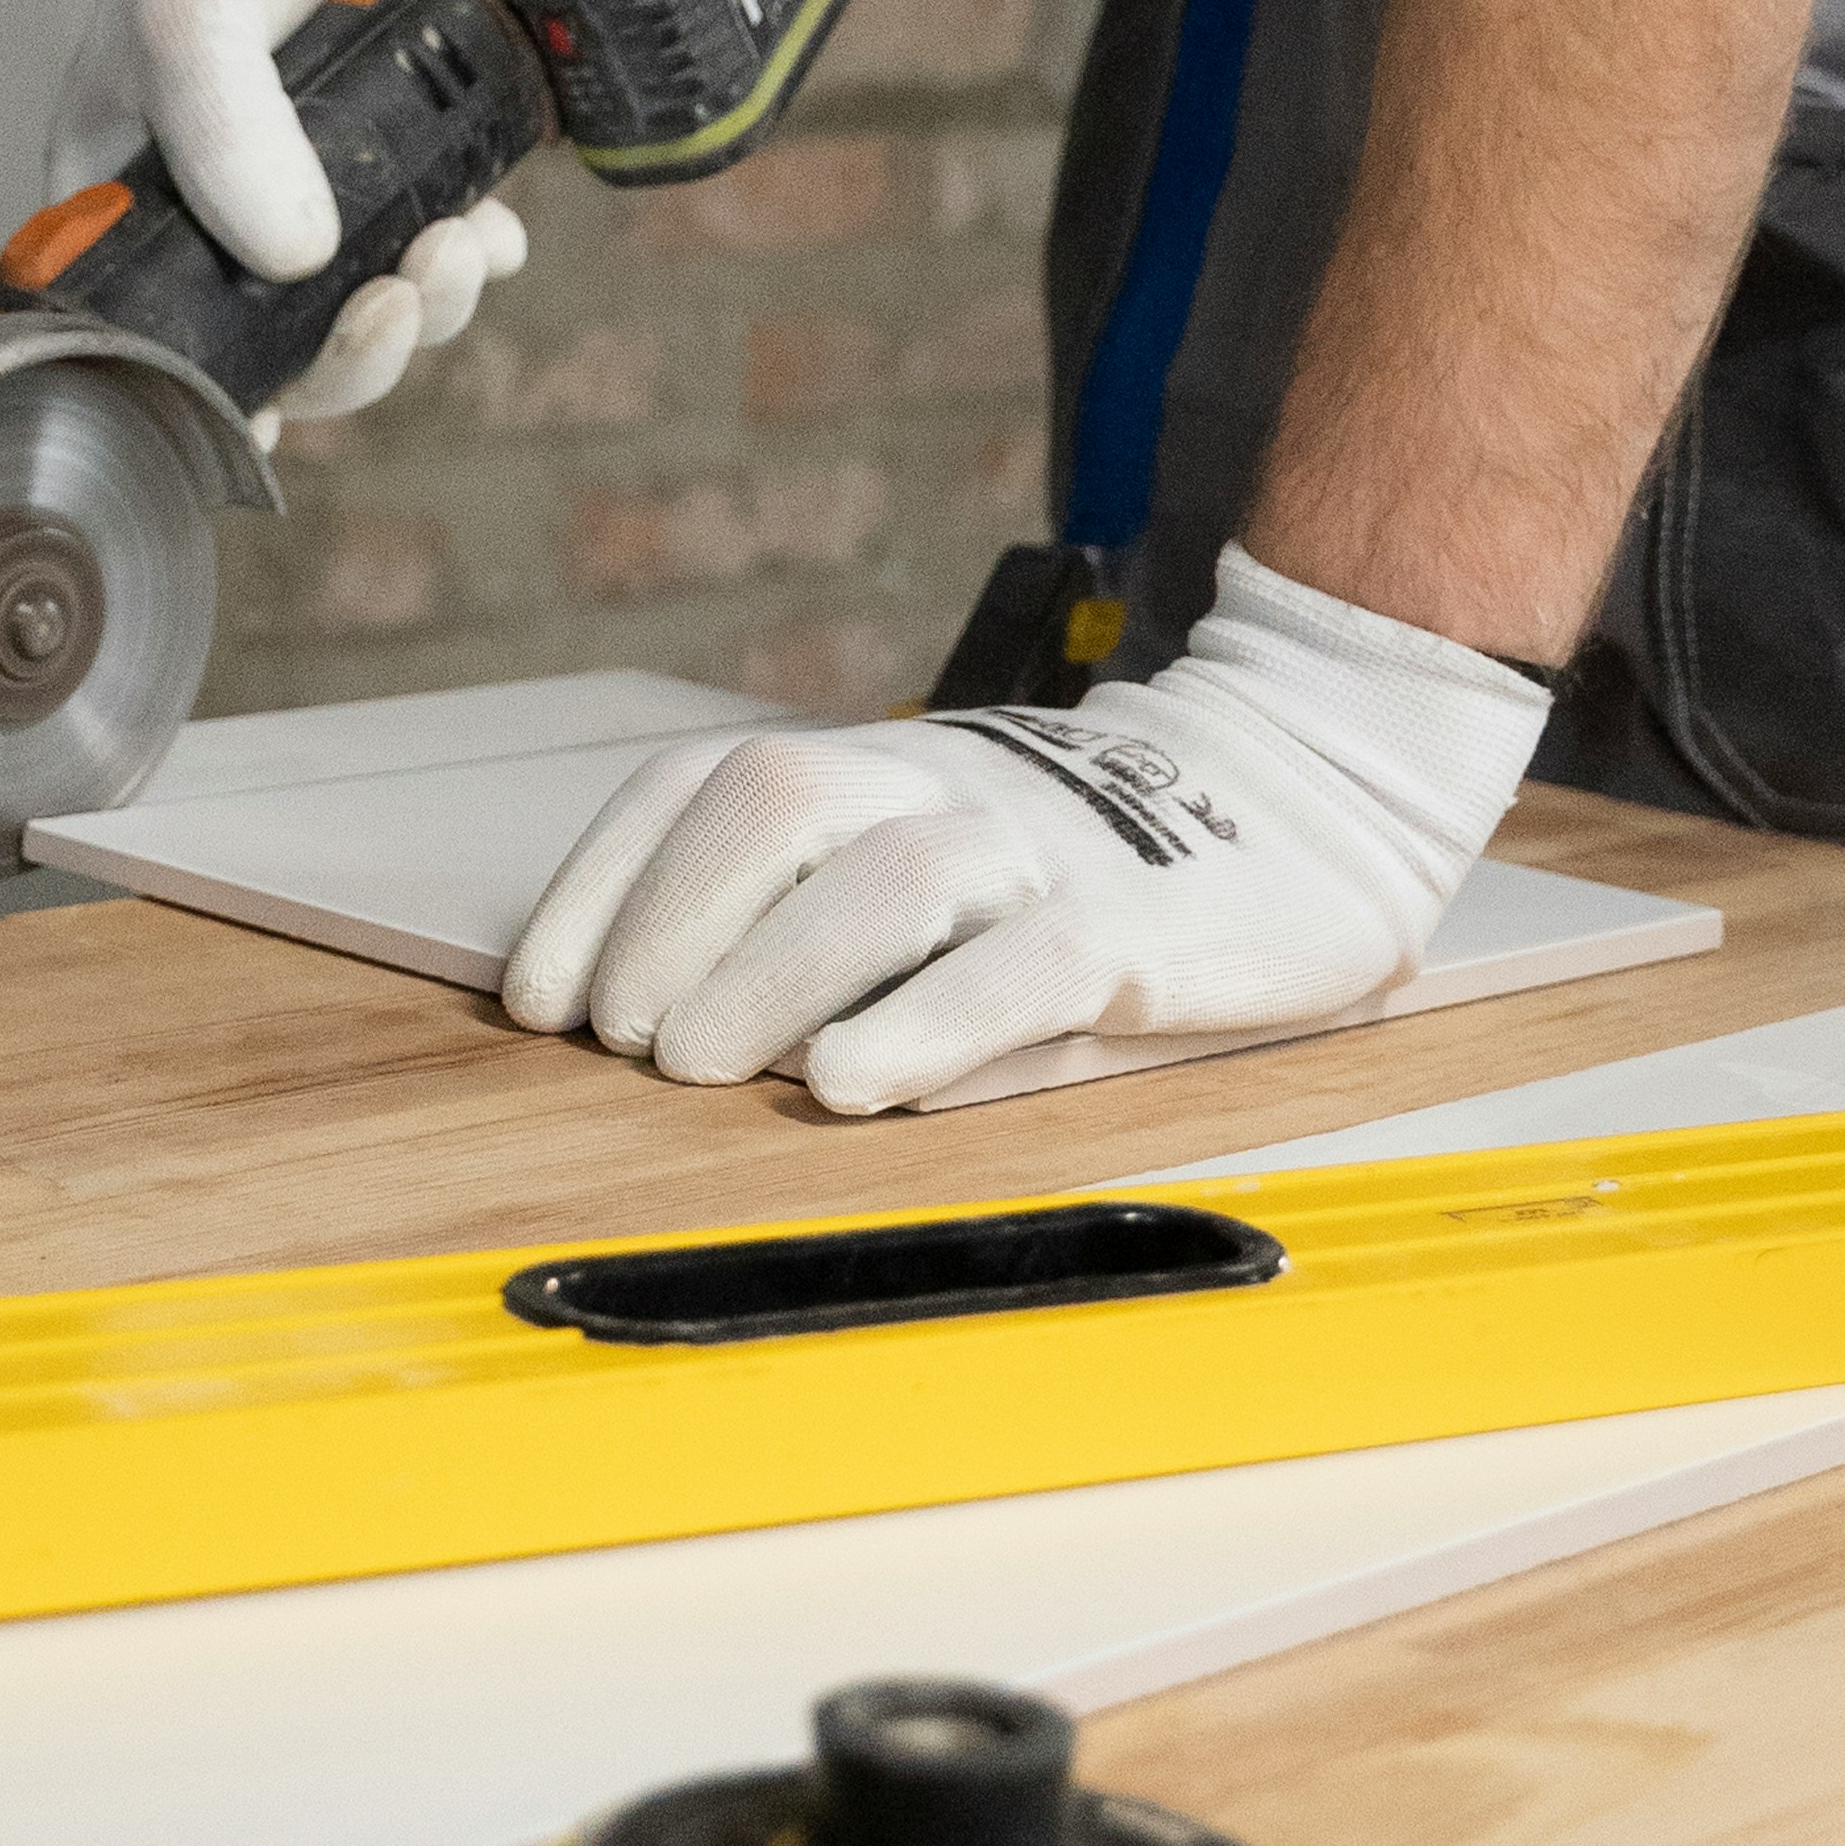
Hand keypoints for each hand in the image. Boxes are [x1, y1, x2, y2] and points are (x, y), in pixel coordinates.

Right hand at [47, 0, 528, 429]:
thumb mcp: (195, 6)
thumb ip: (223, 129)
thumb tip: (298, 260)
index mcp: (118, 198)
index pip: (152, 349)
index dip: (227, 397)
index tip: (300, 387)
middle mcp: (204, 211)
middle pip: (279, 353)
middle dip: (357, 349)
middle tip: (409, 292)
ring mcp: (295, 188)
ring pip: (361, 308)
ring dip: (423, 303)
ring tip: (463, 247)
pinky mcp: (376, 158)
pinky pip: (423, 245)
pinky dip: (465, 252)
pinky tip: (488, 225)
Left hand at [496, 558, 1546, 1109]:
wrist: (1306, 795)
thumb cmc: (1081, 861)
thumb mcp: (935, 852)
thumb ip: (820, 911)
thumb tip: (652, 1019)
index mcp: (879, 762)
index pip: (702, 788)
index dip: (604, 885)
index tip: (538, 992)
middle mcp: (941, 781)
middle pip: (773, 805)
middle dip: (670, 925)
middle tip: (625, 1043)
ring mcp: (1038, 848)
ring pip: (887, 878)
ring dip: (770, 975)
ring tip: (701, 1068)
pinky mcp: (1131, 926)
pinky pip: (1022, 966)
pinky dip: (927, 1025)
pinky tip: (855, 1084)